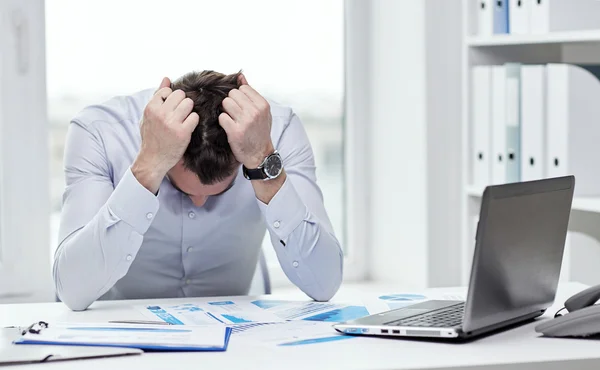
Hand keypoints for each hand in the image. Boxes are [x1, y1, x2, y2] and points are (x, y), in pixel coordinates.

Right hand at [132, 77, 199, 193]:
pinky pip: (195, 117)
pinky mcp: (182, 132)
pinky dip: (193, 121)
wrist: (153, 160)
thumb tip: (166, 78)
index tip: (171, 108)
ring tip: (184, 119)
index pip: (167, 90)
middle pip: (180, 95)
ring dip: (189, 110)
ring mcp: (171, 123)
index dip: (171, 98)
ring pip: (189, 103)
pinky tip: (188, 127)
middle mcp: (160, 113)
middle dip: (182, 102)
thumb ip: (157, 96)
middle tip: (180, 113)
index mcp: (150, 108)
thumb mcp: (148, 115)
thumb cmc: (151, 136)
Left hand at [219, 74, 273, 168]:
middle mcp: (255, 111)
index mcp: (263, 105)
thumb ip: (251, 93)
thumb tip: (240, 76)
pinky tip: (229, 127)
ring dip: (226, 111)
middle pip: (232, 94)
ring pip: (225, 103)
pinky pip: (222, 117)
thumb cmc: (260, 132)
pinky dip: (223, 122)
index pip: (242, 88)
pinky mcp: (235, 131)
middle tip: (235, 114)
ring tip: (232, 119)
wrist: (260, 154)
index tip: (241, 106)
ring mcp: (245, 121)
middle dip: (231, 102)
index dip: (239, 97)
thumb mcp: (261, 111)